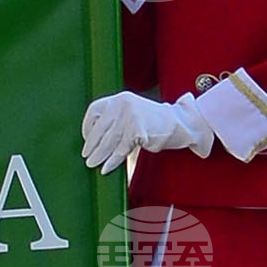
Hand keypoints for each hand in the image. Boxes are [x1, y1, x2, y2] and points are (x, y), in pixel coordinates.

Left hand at [80, 89, 213, 170]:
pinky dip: (113, 160)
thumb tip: (94, 137)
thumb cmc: (155, 121)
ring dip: (99, 155)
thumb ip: (115, 118)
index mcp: (118, 98)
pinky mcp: (137, 131)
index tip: (86, 140)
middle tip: (86, 156)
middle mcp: (121, 104)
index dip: (88, 127)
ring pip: (109, 140)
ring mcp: (129, 117)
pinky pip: (121, 149)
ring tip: (92, 164)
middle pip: (100, 128)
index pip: (94, 111)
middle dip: (92, 145)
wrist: (180, 123)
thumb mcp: (132, 112)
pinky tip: (107, 167)